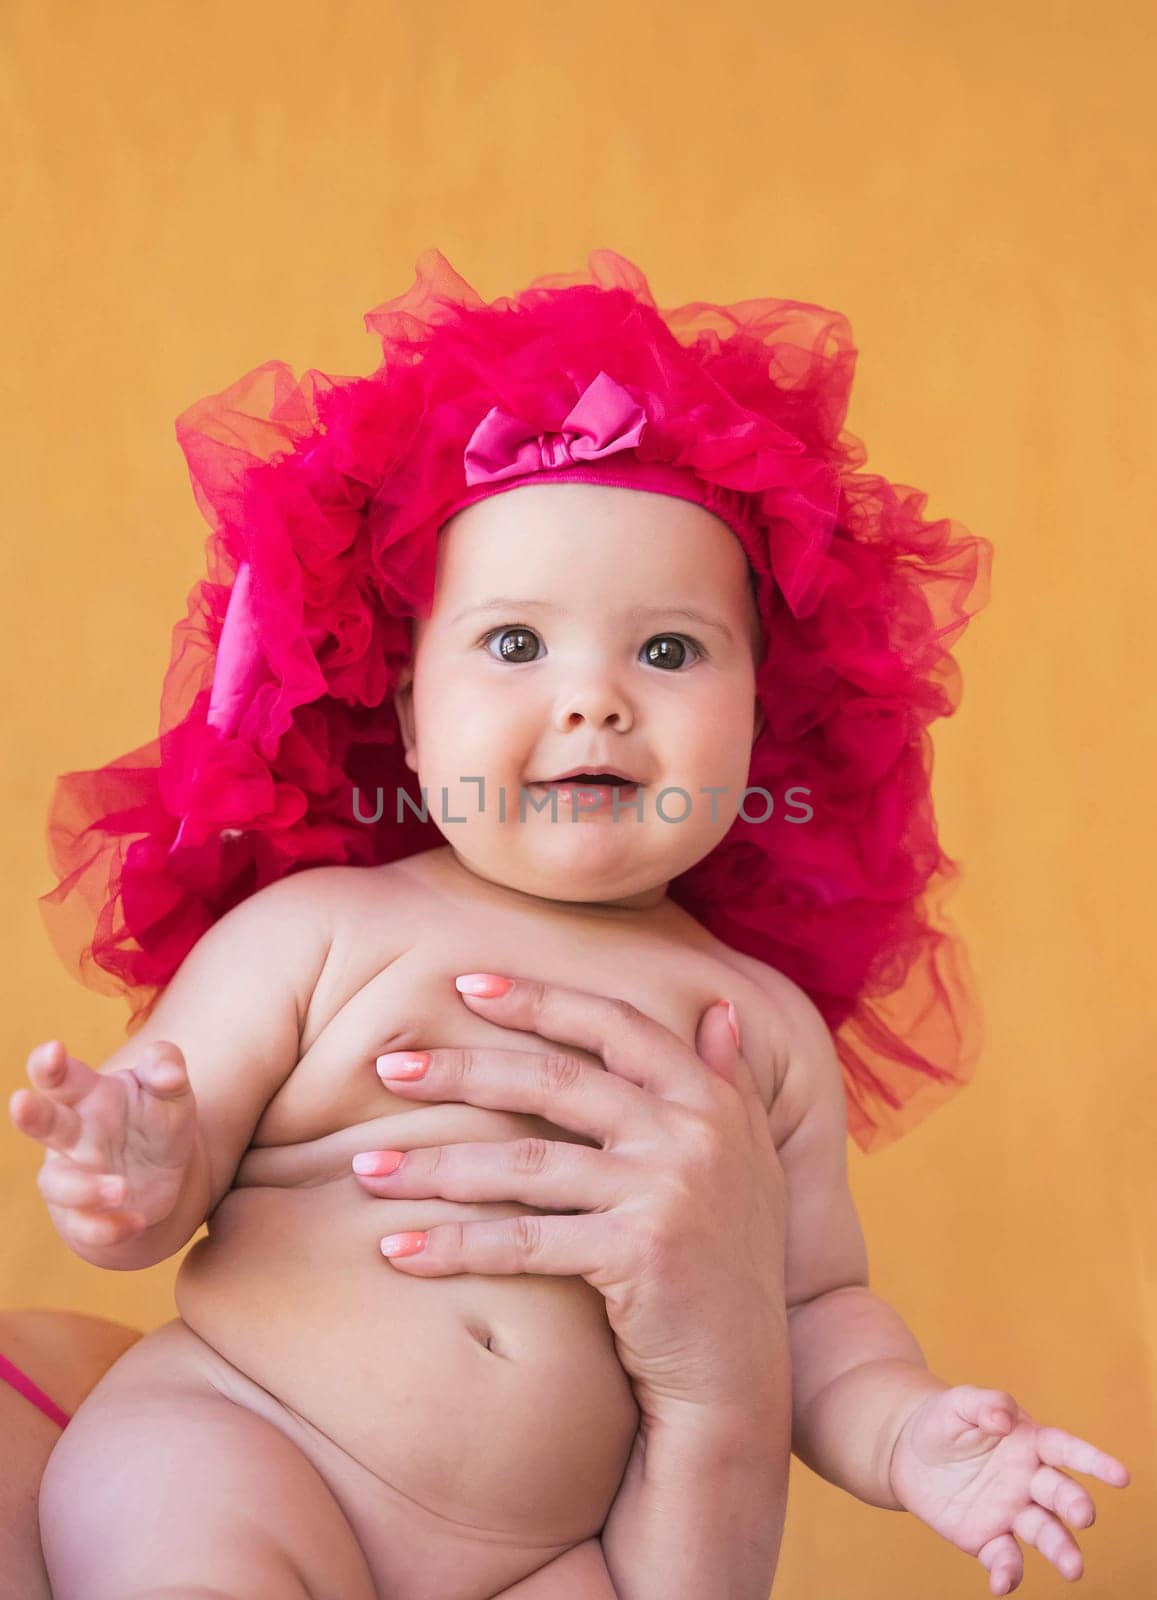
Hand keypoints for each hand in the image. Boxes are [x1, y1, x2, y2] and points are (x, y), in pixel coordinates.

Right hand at [9, 1039, 200, 1248]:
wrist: (163, 1178)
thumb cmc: (157, 1122)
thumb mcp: (172, 1094)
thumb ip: (168, 1071)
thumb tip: (167, 1071)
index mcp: (89, 1096)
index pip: (62, 1077)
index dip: (50, 1064)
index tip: (53, 1051)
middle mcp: (72, 1134)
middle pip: (43, 1122)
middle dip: (30, 1113)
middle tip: (20, 1102)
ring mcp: (73, 1176)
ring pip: (59, 1183)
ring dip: (86, 1187)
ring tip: (122, 1188)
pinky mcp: (83, 1216)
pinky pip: (86, 1226)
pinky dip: (108, 1227)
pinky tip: (137, 1221)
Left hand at [353, 973, 787, 1427]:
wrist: (741, 1376)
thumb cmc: (730, 1262)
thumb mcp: (747, 1159)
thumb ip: (728, 1080)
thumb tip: (715, 1007)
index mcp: (711, 1098)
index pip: (614, 1024)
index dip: (540, 1000)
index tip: (466, 985)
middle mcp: (694, 1133)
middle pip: (554, 1082)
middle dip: (463, 1070)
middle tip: (388, 1067)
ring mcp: (668, 1191)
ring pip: (525, 1164)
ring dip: (436, 1165)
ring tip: (367, 1167)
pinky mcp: (638, 1253)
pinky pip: (525, 1241)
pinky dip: (455, 1245)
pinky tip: (397, 1248)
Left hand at [887, 1384, 1130, 1593]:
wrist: (906, 1451)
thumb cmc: (944, 1421)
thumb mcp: (959, 1403)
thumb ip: (986, 1404)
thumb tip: (1004, 1418)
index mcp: (1029, 1442)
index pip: (1066, 1449)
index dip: (1093, 1461)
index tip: (1120, 1476)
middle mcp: (1029, 1481)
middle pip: (1060, 1494)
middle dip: (1075, 1504)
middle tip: (1083, 1516)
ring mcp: (1012, 1512)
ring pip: (1045, 1533)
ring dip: (1061, 1549)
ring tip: (1073, 1568)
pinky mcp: (988, 1538)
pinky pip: (1005, 1558)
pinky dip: (1007, 1573)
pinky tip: (1000, 1583)